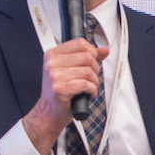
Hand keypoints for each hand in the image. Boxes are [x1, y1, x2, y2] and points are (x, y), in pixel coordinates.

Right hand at [21, 39, 109, 154]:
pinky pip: (86, 84)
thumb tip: (104, 50)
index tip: (93, 60)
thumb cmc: (59, 91)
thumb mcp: (70, 70)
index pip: (79, 43)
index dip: (92, 52)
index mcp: (53, 54)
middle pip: (87, 56)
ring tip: (89, 86)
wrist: (49, 111)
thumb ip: (87, 57)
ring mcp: (55, 76)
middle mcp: (52, 63)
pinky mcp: (61, 88)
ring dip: (94, 81)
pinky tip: (88, 93)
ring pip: (88, 71)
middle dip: (95, 68)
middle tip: (92, 77)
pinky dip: (92, 90)